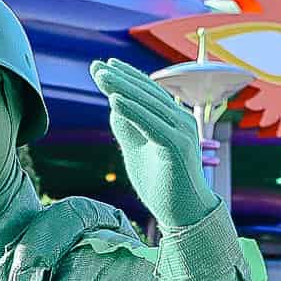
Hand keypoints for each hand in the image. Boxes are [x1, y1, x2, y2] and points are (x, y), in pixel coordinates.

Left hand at [89, 56, 218, 228]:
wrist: (185, 215)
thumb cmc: (162, 186)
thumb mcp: (137, 152)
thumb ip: (128, 128)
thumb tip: (114, 103)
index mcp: (172, 119)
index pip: (146, 93)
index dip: (123, 79)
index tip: (100, 67)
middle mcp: (180, 120)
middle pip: (146, 93)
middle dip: (119, 78)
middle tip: (95, 66)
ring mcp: (182, 131)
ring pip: (148, 104)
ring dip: (123, 88)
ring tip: (101, 76)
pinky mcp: (178, 146)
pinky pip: (151, 124)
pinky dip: (132, 111)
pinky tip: (113, 101)